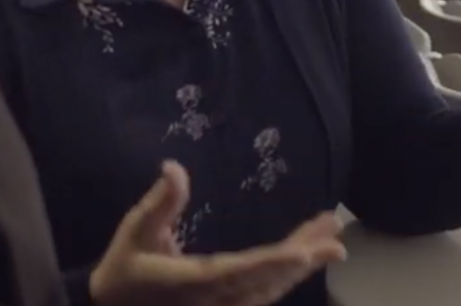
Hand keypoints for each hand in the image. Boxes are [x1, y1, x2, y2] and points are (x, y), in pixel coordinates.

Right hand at [90, 161, 346, 305]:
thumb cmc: (125, 269)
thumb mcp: (135, 232)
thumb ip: (159, 203)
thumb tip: (174, 167)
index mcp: (192, 283)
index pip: (238, 273)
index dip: (272, 264)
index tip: (305, 253)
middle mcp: (214, 301)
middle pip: (266, 282)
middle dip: (303, 259)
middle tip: (335, 236)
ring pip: (271, 290)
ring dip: (302, 264)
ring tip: (330, 237)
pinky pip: (264, 293)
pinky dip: (287, 273)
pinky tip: (306, 254)